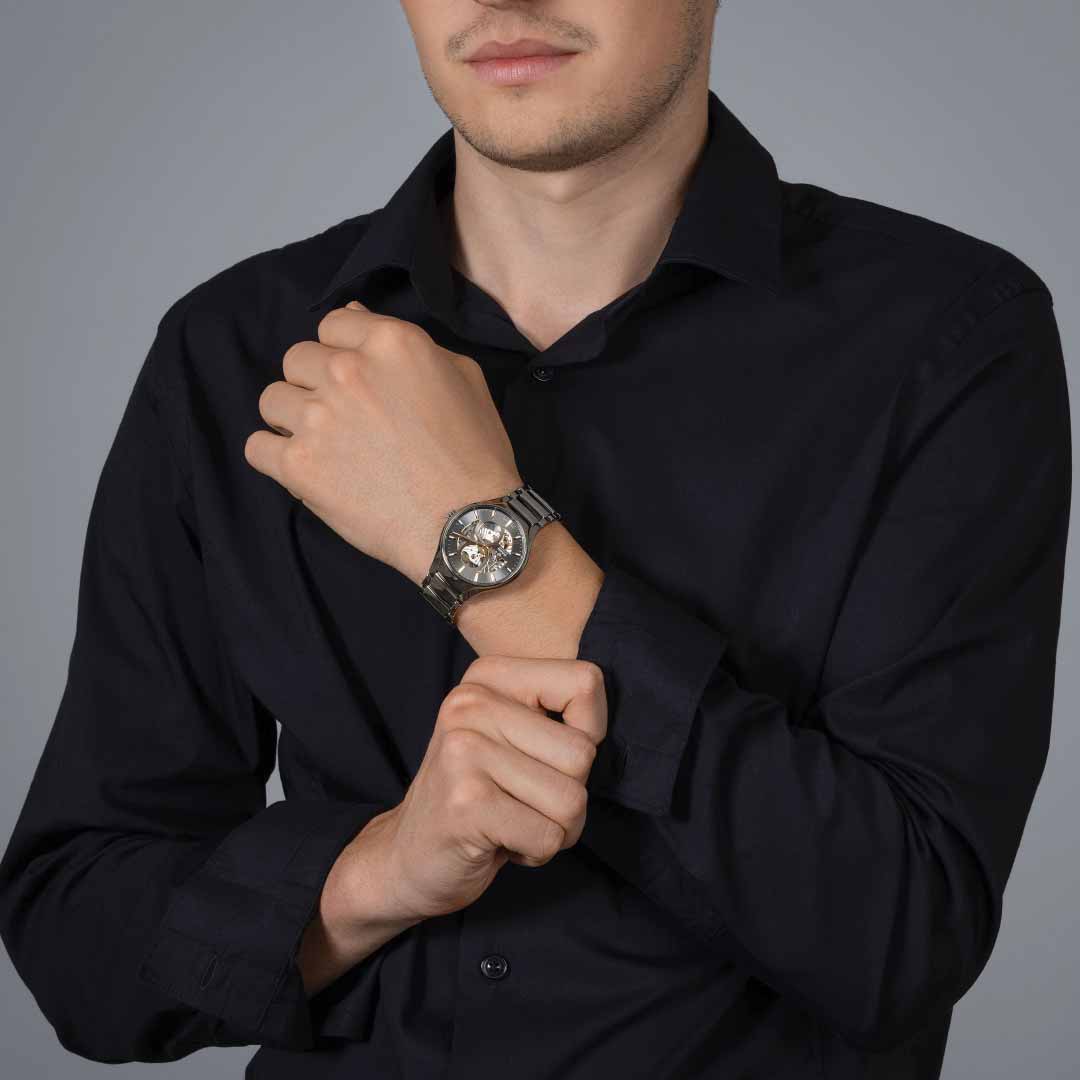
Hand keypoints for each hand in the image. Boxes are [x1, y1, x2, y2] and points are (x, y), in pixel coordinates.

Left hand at [243, 301, 522, 582]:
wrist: (466, 522)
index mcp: (389, 342)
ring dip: (291, 418)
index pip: (333, 324)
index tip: (358, 380)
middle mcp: (346, 370)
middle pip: (297, 359)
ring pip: (271, 400)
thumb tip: (356, 315)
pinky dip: (274, 457)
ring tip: (322, 444)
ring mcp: (317, 417)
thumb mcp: (463, 378)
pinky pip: (256, 447)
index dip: (343, 351)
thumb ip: (411, 343)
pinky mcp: (298, 464)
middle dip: (314, 382)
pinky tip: (302, 468)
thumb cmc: (476, 452)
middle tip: (342, 416)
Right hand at [376, 655, 608, 920]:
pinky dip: (536, 852)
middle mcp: (470, 704)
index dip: (589, 731)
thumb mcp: (511, 736)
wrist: (404, 857)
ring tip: (512, 821)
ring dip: (554, 828)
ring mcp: (464, 752)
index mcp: (486, 677)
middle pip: (583, 754)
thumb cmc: (476, 796)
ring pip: (571, 800)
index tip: (550, 755)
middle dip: (568, 793)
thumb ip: (556, 717)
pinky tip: (499, 842)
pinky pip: (548, 837)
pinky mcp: (466, 804)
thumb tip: (604, 724)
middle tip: (522, 801)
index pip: (586, 682)